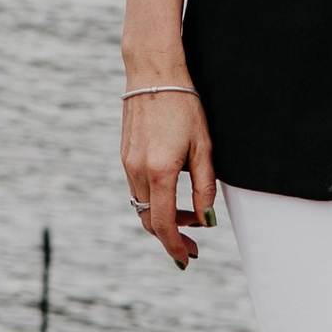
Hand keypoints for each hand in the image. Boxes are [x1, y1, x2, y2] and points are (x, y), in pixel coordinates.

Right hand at [121, 83, 215, 268]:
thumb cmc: (184, 105)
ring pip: (141, 205)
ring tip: (188, 217)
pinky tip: (172, 193)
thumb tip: (205, 219)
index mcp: (160, 171)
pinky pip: (137, 188)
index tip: (186, 259)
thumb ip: (204, 187)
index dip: (174, 245)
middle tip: (192, 246)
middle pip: (149, 219)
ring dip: (162, 217)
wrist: (153, 73)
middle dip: (170, 237)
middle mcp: (138, 170)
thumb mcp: (204, 147)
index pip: (163, 223)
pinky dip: (153, 199)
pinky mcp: (125, 153)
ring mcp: (128, 162)